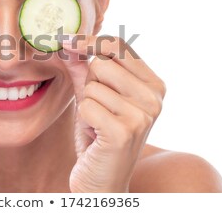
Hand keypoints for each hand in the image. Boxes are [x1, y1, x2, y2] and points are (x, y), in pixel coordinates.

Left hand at [61, 35, 165, 191]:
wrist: (103, 180)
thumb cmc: (99, 136)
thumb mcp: (94, 98)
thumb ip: (84, 70)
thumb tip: (68, 42)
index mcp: (153, 84)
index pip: (119, 45)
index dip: (90, 41)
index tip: (67, 40)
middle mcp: (154, 97)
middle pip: (101, 62)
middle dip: (89, 84)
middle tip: (98, 108)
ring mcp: (142, 115)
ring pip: (91, 85)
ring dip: (86, 106)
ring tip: (98, 124)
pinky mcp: (124, 131)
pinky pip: (86, 105)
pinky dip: (83, 120)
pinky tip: (96, 135)